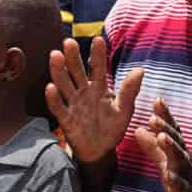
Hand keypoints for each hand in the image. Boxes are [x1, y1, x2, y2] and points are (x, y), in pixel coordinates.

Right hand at [46, 36, 143, 164]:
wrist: (101, 151)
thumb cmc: (112, 128)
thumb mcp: (125, 110)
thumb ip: (129, 91)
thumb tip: (140, 69)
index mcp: (99, 87)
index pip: (98, 67)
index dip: (98, 54)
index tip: (98, 39)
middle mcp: (84, 92)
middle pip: (77, 71)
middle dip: (73, 57)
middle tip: (69, 41)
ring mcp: (73, 104)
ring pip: (64, 84)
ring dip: (59, 71)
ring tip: (55, 55)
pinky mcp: (66, 119)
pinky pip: (58, 107)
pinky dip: (53, 98)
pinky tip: (50, 87)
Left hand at [132, 98, 191, 191]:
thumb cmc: (183, 183)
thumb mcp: (167, 163)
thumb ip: (154, 147)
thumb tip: (138, 129)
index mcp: (179, 153)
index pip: (172, 131)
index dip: (165, 116)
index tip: (158, 99)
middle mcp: (185, 161)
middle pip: (176, 142)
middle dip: (165, 128)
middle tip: (153, 116)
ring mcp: (188, 178)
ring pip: (181, 161)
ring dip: (172, 148)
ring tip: (162, 138)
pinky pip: (181, 188)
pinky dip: (175, 181)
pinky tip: (168, 176)